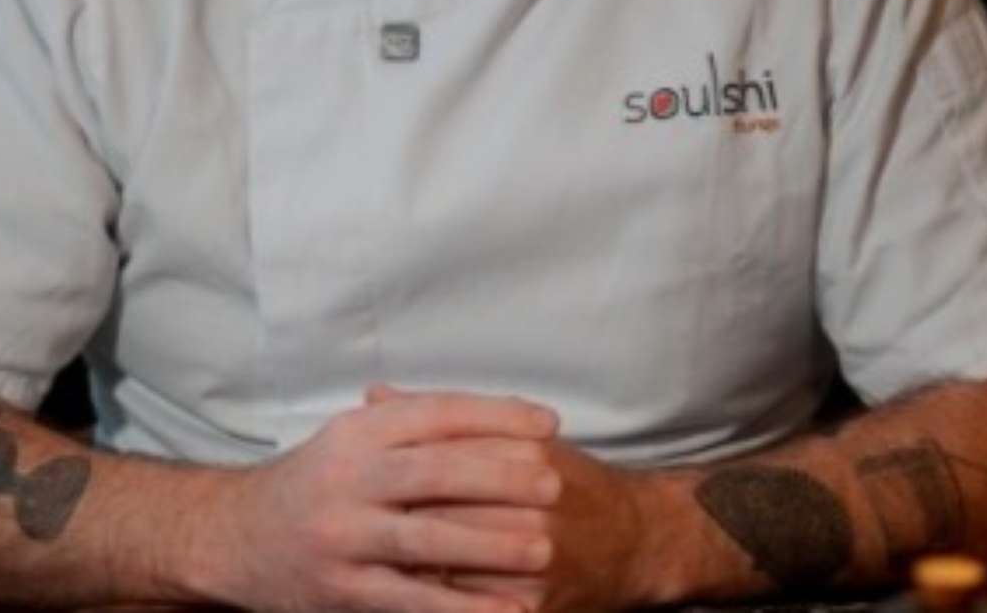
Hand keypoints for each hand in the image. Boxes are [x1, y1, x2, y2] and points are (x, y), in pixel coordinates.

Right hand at [191, 390, 562, 612]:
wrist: (235, 536)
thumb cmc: (315, 482)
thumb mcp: (352, 438)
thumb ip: (412, 422)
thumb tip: (497, 413)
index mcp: (358, 432)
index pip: (437, 414)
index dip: (496, 415)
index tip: (548, 423)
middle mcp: (348, 478)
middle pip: (435, 471)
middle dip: (501, 476)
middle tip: (556, 482)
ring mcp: (343, 536)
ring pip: (426, 538)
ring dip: (490, 544)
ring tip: (543, 546)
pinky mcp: (341, 590)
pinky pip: (410, 600)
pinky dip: (461, 608)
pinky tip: (506, 612)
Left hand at [368, 386, 649, 612]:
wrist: (636, 538)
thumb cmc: (564, 480)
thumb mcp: (514, 435)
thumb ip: (444, 416)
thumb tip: (373, 393)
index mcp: (524, 451)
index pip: (439, 457)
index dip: (391, 470)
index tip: (355, 477)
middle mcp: (534, 500)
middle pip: (438, 509)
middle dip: (392, 519)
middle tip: (350, 522)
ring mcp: (537, 555)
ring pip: (448, 561)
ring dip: (405, 563)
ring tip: (371, 557)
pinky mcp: (536, 603)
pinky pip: (469, 606)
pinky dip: (434, 600)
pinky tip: (407, 590)